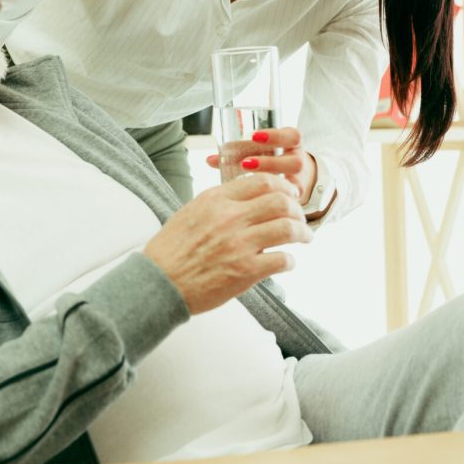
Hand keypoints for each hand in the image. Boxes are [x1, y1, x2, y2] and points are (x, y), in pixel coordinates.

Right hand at [144, 173, 312, 314]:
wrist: (158, 283)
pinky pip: (282, 260)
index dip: (283, 186)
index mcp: (216, 200)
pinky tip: (287, 262)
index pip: (262, 181)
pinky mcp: (246, 271)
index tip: (289, 194)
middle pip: (281, 201)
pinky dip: (290, 261)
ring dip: (302, 232)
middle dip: (297, 209)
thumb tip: (246, 197)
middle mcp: (230, 217)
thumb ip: (220, 202)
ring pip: (288, 228)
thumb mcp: (191, 212)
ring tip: (305, 237)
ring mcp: (239, 244)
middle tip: (300, 217)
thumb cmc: (171, 251)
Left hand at [206, 127, 317, 203]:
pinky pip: (288, 202)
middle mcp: (298, 165)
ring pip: (293, 184)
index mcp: (292, 146)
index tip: (254, 136)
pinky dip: (269, 199)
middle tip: (245, 164)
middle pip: (295, 163)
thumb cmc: (269, 163)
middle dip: (269, 163)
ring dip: (268, 183)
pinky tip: (253, 201)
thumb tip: (209, 160)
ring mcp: (298, 184)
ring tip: (248, 183)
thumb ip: (237, 153)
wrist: (290, 182)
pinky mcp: (294, 201)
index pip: (293, 136)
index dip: (276, 136)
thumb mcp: (259, 152)